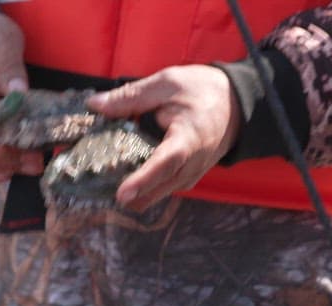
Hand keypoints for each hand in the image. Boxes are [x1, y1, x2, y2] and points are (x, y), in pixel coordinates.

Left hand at [87, 65, 239, 211]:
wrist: (236, 103)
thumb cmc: (202, 90)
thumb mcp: (166, 83)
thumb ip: (131, 96)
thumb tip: (95, 105)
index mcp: (189, 138)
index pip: (165, 163)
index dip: (143, 180)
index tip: (122, 194)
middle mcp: (193, 163)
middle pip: (160, 187)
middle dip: (132, 195)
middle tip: (99, 193)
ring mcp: (192, 174)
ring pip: (160, 193)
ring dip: (137, 195)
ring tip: (106, 189)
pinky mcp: (187, 177)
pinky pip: (164, 188)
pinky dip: (146, 189)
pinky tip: (125, 181)